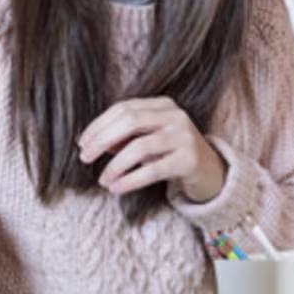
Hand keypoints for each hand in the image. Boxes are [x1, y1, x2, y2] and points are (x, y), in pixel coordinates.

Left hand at [79, 98, 227, 201]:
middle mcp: (175, 116)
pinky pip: (153, 170)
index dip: (99, 125)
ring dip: (115, 165)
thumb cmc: (172, 153)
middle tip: (84, 158)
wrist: (210, 171)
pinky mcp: (189, 160)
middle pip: (130, 121)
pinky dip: (130, 180)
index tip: (82, 143)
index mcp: (162, 105)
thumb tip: (93, 144)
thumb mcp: (148, 140)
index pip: (123, 109)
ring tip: (103, 180)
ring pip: (139, 147)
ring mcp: (184, 137)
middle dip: (102, 140)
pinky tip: (117, 188)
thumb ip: (123, 138)